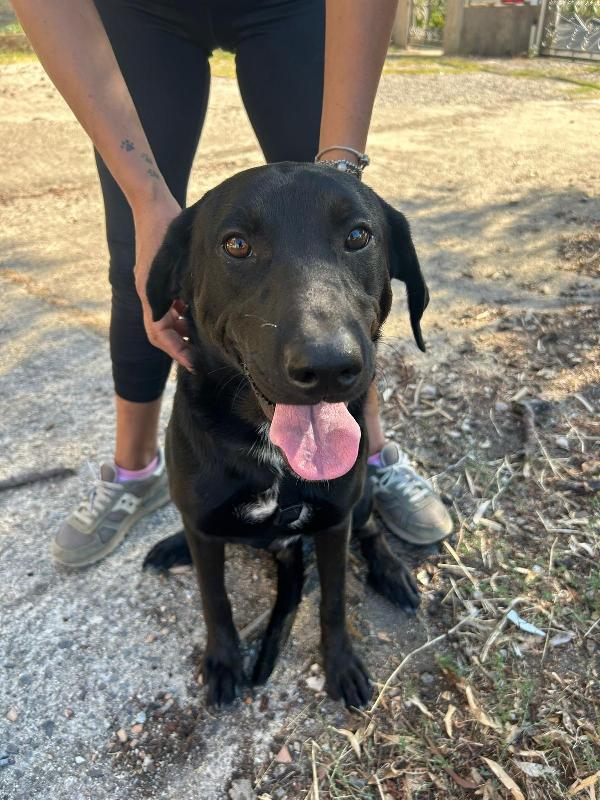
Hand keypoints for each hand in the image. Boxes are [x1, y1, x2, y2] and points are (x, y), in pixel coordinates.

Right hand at [133, 196, 194, 371]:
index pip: (159, 333)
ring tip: (202, 343)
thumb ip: (180, 292)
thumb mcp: (175, 263)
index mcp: (150, 293)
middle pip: (162, 331)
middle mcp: (150, 293)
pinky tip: (198, 317)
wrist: (154, 205)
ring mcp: (154, 287)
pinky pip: (170, 305)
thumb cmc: (165, 229)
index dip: (176, 350)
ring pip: (166, 319)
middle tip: (200, 359)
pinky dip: (182, 314)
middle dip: (179, 347)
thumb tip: (191, 322)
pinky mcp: (160, 280)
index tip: (193, 362)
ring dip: (181, 332)